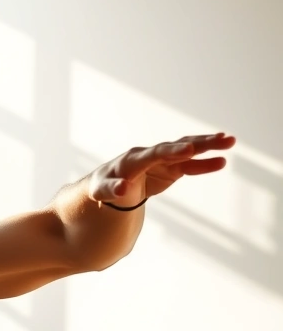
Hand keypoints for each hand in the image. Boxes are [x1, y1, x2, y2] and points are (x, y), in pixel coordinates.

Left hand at [89, 132, 236, 205]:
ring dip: (207, 146)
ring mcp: (161, 160)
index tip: (189, 150)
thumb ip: (112, 190)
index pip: (154, 154)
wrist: (108, 186)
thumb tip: (121, 189)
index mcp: (132, 160)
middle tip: (221, 138)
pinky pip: (189, 165)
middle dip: (198, 143)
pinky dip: (203, 164)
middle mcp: (149, 155)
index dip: (171, 152)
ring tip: (229, 141)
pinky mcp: (169, 168)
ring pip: (186, 151)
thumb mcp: (101, 191)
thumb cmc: (102, 187)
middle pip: (176, 147)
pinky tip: (221, 161)